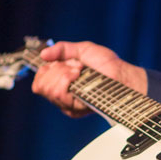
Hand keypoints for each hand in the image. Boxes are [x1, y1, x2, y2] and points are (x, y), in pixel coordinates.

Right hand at [30, 40, 145, 117]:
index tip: (63, 61)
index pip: (39, 81)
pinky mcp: (75, 109)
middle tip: (76, 66)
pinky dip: (68, 80)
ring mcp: (68, 103)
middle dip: (57, 69)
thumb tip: (43, 54)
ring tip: (80, 71)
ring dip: (63, 74)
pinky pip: (60, 96)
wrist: (121, 74)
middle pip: (40, 86)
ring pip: (49, 90)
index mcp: (61, 82)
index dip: (46, 69)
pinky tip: (80, 75)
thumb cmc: (106, 63)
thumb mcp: (82, 49)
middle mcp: (62, 94)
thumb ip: (62, 49)